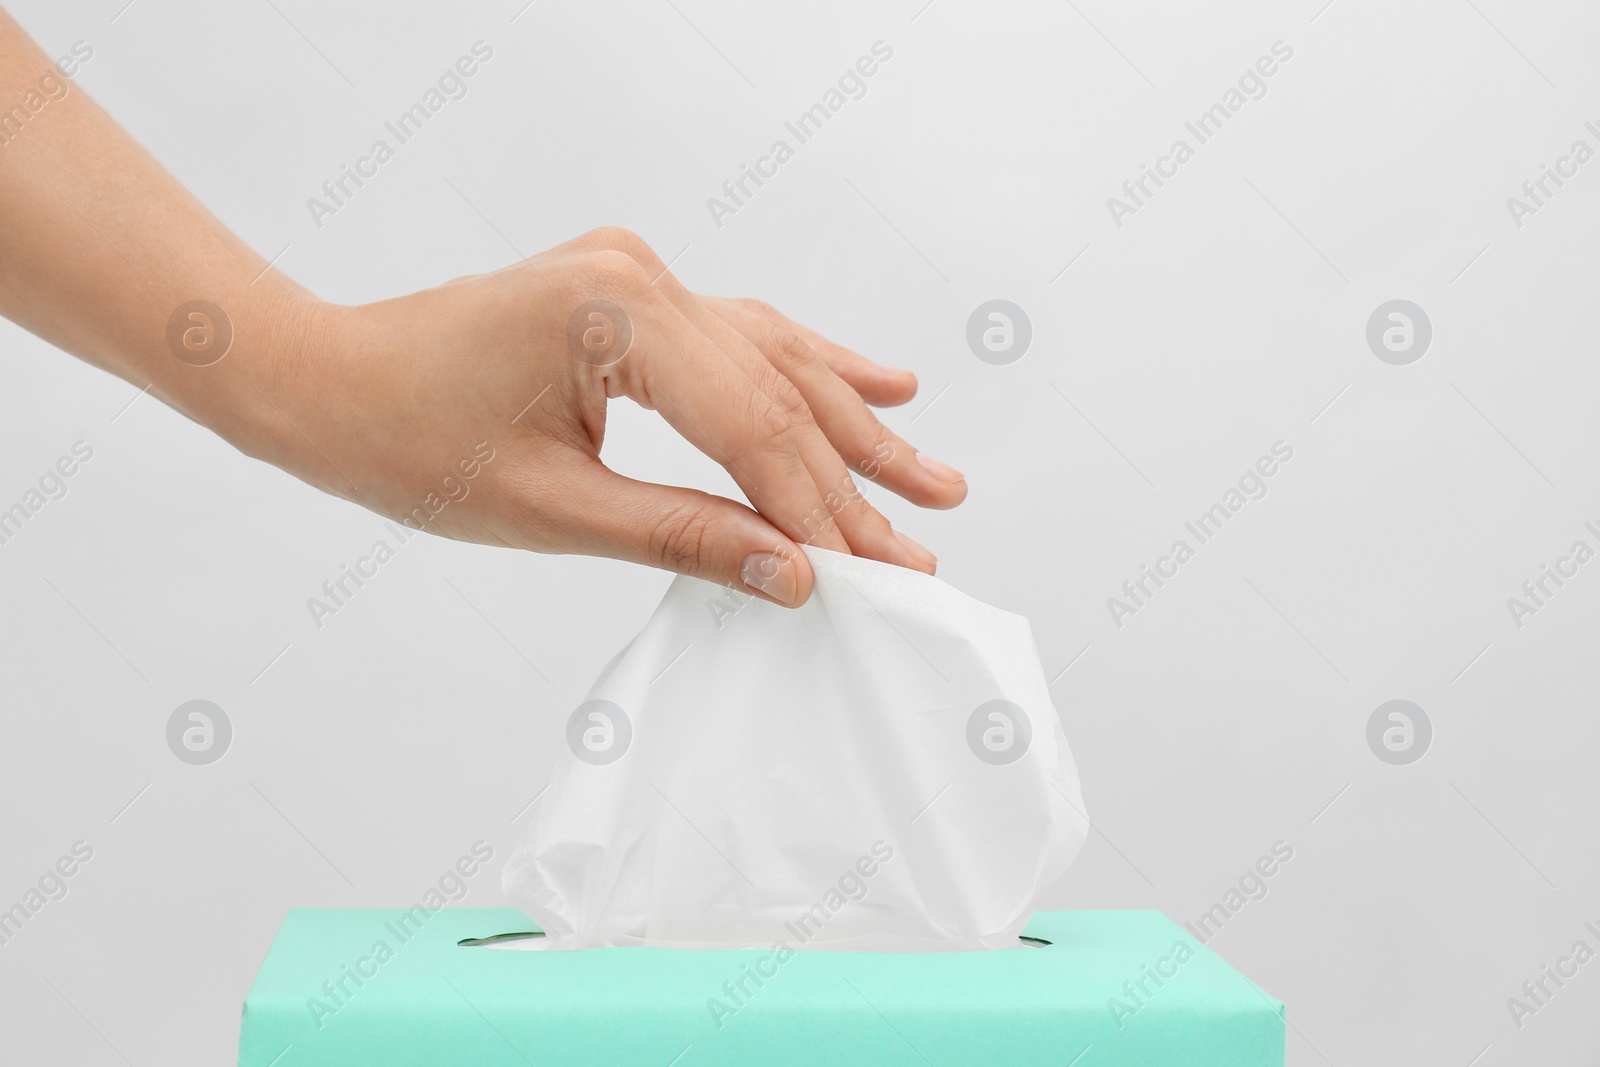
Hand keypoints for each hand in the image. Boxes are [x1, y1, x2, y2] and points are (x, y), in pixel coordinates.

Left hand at [251, 228, 967, 606]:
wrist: (326, 378)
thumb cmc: (405, 440)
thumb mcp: (552, 510)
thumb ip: (683, 536)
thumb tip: (792, 576)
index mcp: (612, 314)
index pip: (751, 424)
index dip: (817, 508)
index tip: (875, 574)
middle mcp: (640, 275)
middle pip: (776, 391)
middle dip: (850, 480)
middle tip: (926, 542)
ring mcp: (639, 273)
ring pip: (774, 358)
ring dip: (852, 424)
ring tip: (933, 479)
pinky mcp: (633, 291)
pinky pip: (741, 335)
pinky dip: (807, 369)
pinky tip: (882, 383)